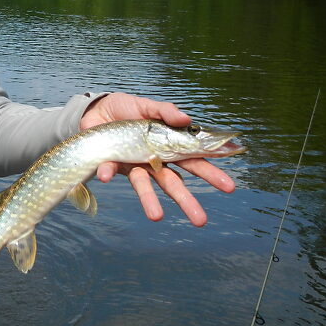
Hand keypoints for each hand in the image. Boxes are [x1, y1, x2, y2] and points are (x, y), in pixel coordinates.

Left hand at [80, 92, 234, 226]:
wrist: (96, 110)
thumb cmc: (126, 109)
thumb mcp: (147, 105)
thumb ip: (165, 111)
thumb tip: (186, 118)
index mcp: (167, 146)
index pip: (193, 160)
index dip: (211, 172)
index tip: (229, 186)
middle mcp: (153, 160)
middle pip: (173, 182)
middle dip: (187, 201)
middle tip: (201, 220)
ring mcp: (133, 165)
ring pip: (144, 185)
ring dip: (149, 201)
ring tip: (156, 217)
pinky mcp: (112, 163)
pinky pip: (110, 169)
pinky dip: (108, 171)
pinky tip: (105, 176)